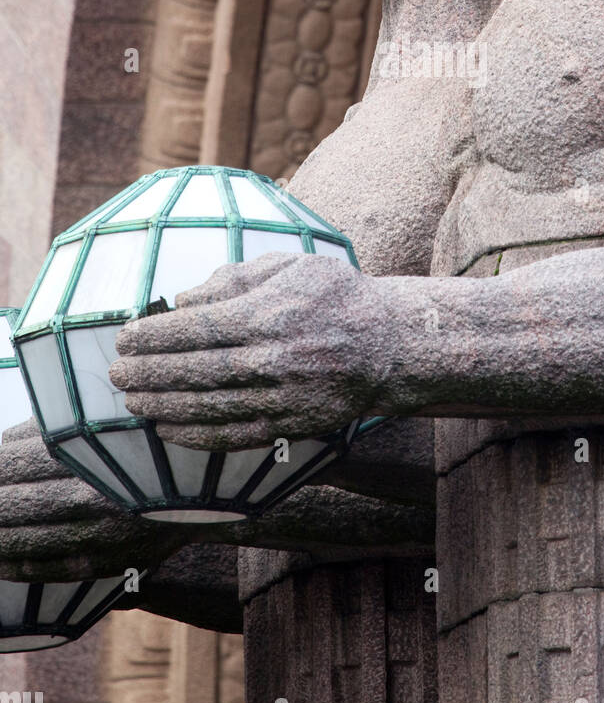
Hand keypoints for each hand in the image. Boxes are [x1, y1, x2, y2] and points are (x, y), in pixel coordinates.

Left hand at [0, 422, 187, 580]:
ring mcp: (101, 534)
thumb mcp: (105, 420)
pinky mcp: (108, 562)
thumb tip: (0, 447)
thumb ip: (53, 428)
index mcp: (92, 454)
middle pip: (19, 502)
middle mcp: (96, 496)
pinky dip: (19, 565)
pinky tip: (1, 559)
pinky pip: (52, 569)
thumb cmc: (145, 443)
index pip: (20, 462)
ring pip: (30, 538)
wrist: (201, 487)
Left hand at [111, 251, 394, 449]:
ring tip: (133, 400)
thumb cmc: (333, 296)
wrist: (388, 344)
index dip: (153, 336)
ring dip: (163, 405)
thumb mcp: (291, 266)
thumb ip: (236, 279)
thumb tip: (183, 300)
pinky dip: (195, 435)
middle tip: (117, 371)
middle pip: (194, 370)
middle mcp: (273, 359)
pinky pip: (233, 435)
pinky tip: (168, 428)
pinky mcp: (291, 425)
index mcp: (268, 315)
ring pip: (208, 407)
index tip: (126, 336)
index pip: (195, 328)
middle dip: (148, 372)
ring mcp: (282, 397)